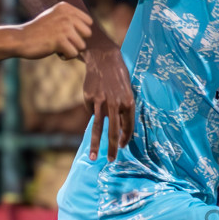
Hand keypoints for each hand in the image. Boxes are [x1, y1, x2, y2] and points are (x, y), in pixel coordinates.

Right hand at [14, 3, 91, 59]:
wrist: (20, 39)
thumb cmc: (39, 31)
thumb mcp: (55, 17)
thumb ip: (71, 19)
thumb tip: (90, 30)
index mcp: (66, 7)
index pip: (89, 22)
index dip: (79, 32)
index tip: (65, 33)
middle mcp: (67, 15)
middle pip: (88, 34)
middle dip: (77, 41)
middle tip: (61, 40)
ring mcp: (64, 27)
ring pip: (82, 46)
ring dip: (70, 49)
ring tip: (57, 45)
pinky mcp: (60, 40)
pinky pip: (74, 54)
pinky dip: (66, 56)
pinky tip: (55, 51)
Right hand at [84, 41, 135, 161]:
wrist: (104, 59)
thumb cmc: (119, 77)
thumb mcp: (128, 92)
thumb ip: (124, 110)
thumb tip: (121, 129)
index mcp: (129, 103)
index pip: (128, 127)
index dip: (126, 138)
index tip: (122, 147)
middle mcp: (115, 104)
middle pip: (114, 131)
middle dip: (113, 148)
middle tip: (111, 160)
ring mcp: (101, 101)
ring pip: (98, 127)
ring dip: (96, 144)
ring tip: (94, 157)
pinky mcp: (90, 98)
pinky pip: (92, 111)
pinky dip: (94, 111)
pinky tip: (96, 99)